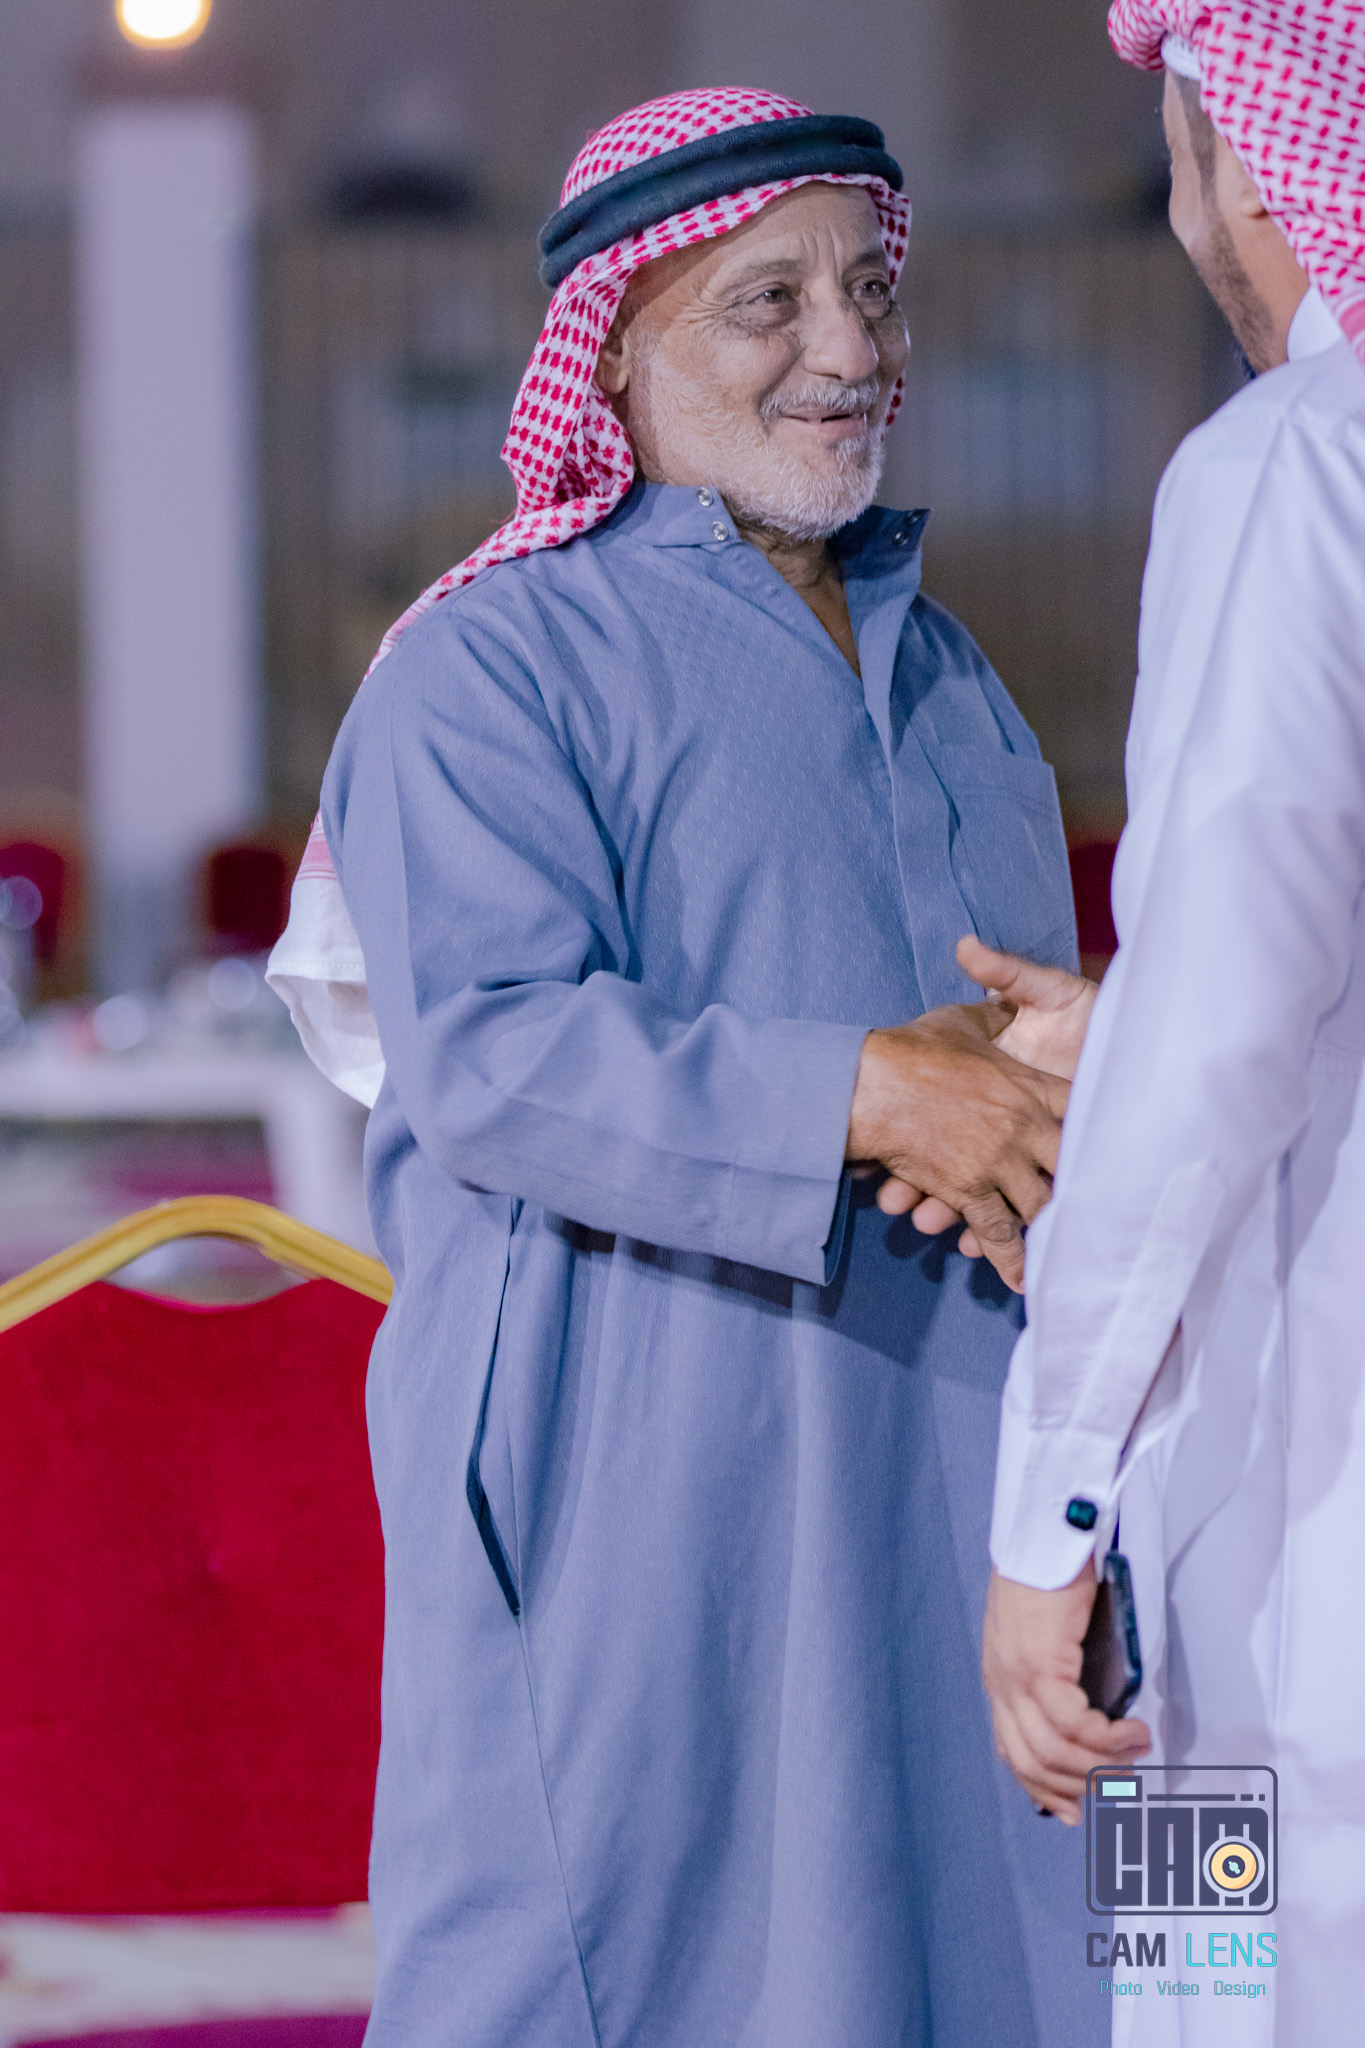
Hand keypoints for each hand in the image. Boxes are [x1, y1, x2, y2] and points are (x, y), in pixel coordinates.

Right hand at [883, 939, 1099, 1253]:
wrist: (870, 1081)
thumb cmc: (914, 1046)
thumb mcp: (964, 1018)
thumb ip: (997, 1006)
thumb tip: (1007, 998)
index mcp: (1029, 1086)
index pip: (1085, 1109)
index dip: (1106, 1128)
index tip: (1126, 1144)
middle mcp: (1024, 1129)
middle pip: (1074, 1167)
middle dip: (1092, 1189)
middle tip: (1117, 1211)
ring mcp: (998, 1164)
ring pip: (1043, 1207)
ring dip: (1057, 1230)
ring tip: (1079, 1252)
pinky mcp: (969, 1191)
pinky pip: (997, 1234)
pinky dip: (1012, 1262)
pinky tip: (1027, 1284)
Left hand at [982, 1565, 1149, 1823]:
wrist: (1044, 1534)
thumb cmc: (1051, 1575)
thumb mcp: (1045, 1636)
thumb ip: (1056, 1677)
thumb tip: (1093, 1717)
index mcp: (1001, 1680)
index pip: (1014, 1752)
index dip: (1044, 1789)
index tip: (1075, 1811)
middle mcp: (1002, 1683)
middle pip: (1033, 1762)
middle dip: (1079, 1785)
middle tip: (1119, 1783)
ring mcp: (1016, 1674)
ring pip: (1054, 1749)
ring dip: (1101, 1763)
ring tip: (1135, 1753)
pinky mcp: (1039, 1662)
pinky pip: (1073, 1722)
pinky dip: (1107, 1737)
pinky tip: (1132, 1731)